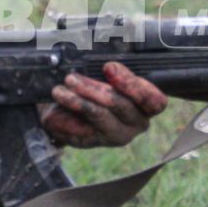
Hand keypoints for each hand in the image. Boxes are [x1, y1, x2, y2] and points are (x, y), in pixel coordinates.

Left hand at [42, 61, 166, 147]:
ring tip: (59, 91)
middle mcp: (137, 122)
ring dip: (77, 101)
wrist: (71, 104)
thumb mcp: (105, 72)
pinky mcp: (96, 142)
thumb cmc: (98, 83)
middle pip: (121, 105)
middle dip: (94, 89)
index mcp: (148, 103)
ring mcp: (117, 134)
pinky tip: (52, 113)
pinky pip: (81, 131)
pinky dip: (66, 119)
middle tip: (71, 78)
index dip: (133, 85)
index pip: (155, 101)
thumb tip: (106, 65)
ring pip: (101, 116)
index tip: (108, 68)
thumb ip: (112, 70)